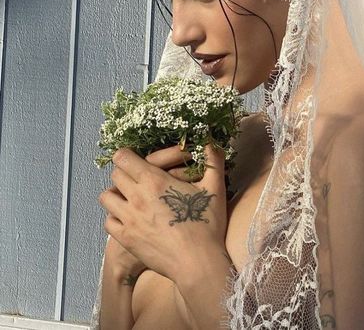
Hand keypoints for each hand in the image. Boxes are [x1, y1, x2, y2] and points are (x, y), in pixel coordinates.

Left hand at [99, 144, 227, 283]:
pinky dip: (115, 217)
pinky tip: (129, 219)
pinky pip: (108, 222)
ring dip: (116, 193)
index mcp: (154, 180)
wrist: (197, 262)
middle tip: (139, 177)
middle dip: (125, 172)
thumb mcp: (214, 188)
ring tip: (130, 197)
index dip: (129, 155)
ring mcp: (128, 219)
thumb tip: (212, 142)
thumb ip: (213, 160)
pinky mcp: (125, 239)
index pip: (123, 157)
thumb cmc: (206, 223)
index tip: (138, 159)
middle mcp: (136, 197)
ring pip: (106, 197)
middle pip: (115, 174)